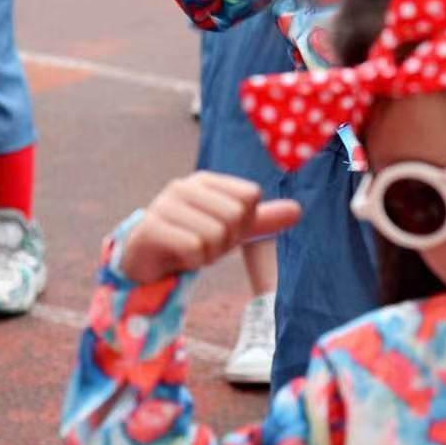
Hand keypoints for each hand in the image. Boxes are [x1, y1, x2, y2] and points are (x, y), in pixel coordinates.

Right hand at [119, 173, 302, 283]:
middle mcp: (184, 186)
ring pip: (215, 234)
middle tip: (205, 245)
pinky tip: (178, 259)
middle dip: (225, 241)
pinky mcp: (151, 228)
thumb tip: (299, 210)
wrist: (146, 263)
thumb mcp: (230, 230)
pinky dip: (193, 262)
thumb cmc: (191, 241)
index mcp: (206, 180)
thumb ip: (262, 220)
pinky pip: (194, 248)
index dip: (243, 224)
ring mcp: (164, 204)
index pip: (250, 197)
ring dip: (208, 254)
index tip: (222, 232)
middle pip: (235, 215)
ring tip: (190, 251)